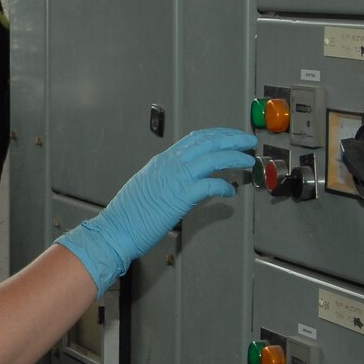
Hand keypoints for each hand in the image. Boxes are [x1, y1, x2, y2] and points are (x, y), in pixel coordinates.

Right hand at [55, 127, 256, 290]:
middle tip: (247, 141)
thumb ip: (167, 178)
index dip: (217, 134)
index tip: (230, 136)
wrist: (115, 229)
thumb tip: (185, 180)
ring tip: (248, 160)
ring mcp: (175, 179)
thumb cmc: (128, 214)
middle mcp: (170, 164)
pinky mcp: (181, 197)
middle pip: (208, 142)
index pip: (195, 138)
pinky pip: (210, 185)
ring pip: (213, 158)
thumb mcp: (147, 185)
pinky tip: (230, 190)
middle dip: (232, 138)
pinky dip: (223, 185)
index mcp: (162, 160)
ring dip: (234, 157)